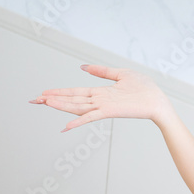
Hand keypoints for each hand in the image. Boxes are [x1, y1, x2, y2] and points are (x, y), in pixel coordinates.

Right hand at [30, 64, 172, 131]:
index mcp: (101, 93)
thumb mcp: (122, 74)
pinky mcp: (111, 111)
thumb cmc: (146, 89)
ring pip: (78, 107)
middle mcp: (100, 101)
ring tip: (44, 103)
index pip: (76, 92)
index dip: (60, 92)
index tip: (44, 92)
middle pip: (72, 100)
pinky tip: (66, 126)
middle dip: (53, 99)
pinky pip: (92, 117)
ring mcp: (104, 107)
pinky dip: (79, 121)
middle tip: (34, 100)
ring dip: (60, 106)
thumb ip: (102, 71)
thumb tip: (82, 67)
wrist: (159, 101)